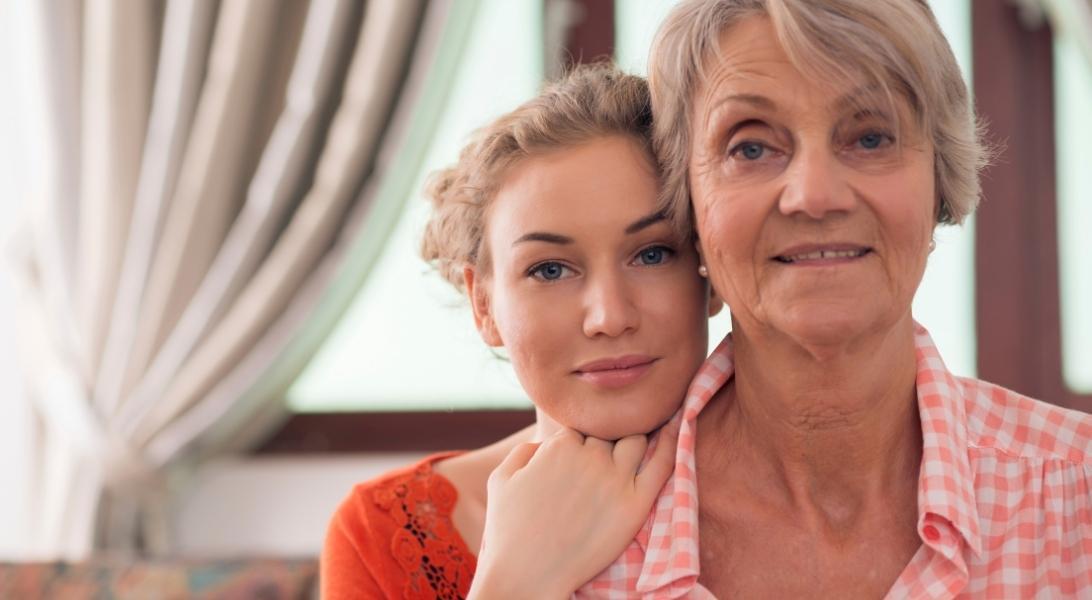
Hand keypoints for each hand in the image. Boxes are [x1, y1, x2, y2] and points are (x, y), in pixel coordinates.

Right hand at [468, 421, 679, 598]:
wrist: (528, 575)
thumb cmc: (509, 531)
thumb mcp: (500, 480)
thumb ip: (523, 450)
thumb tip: (545, 444)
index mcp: (558, 446)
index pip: (578, 428)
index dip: (577, 444)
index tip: (575, 460)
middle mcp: (590, 456)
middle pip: (607, 434)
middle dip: (604, 442)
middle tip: (602, 461)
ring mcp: (616, 479)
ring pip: (635, 440)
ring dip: (633, 439)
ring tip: (637, 443)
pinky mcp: (636, 504)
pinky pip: (662, 465)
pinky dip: (671, 442)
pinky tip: (676, 426)